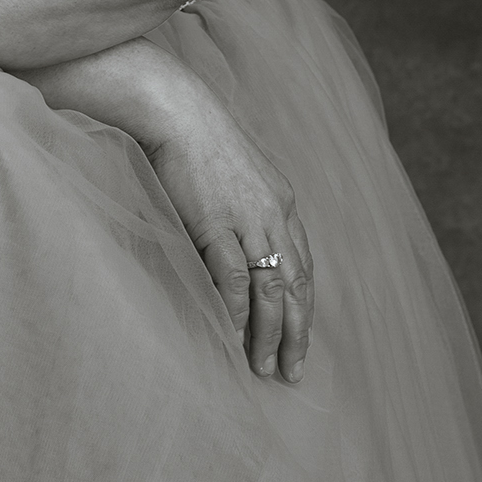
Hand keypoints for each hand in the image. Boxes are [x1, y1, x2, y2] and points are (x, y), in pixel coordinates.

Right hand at [137, 46, 313, 381]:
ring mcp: (247, 220)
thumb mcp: (240, 173)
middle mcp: (274, 214)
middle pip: (296, 286)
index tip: (301, 340)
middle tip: (292, 372)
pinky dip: (235, 311)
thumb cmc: (199, 141)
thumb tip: (247, 244)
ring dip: (270, 334)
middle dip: (297, 333)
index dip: (304, 307)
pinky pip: (233, 278)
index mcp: (284, 203)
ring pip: (270, 289)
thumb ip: (251, 209)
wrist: (177, 110)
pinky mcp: (215, 223)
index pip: (304, 267)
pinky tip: (233, 335)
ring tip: (264, 368)